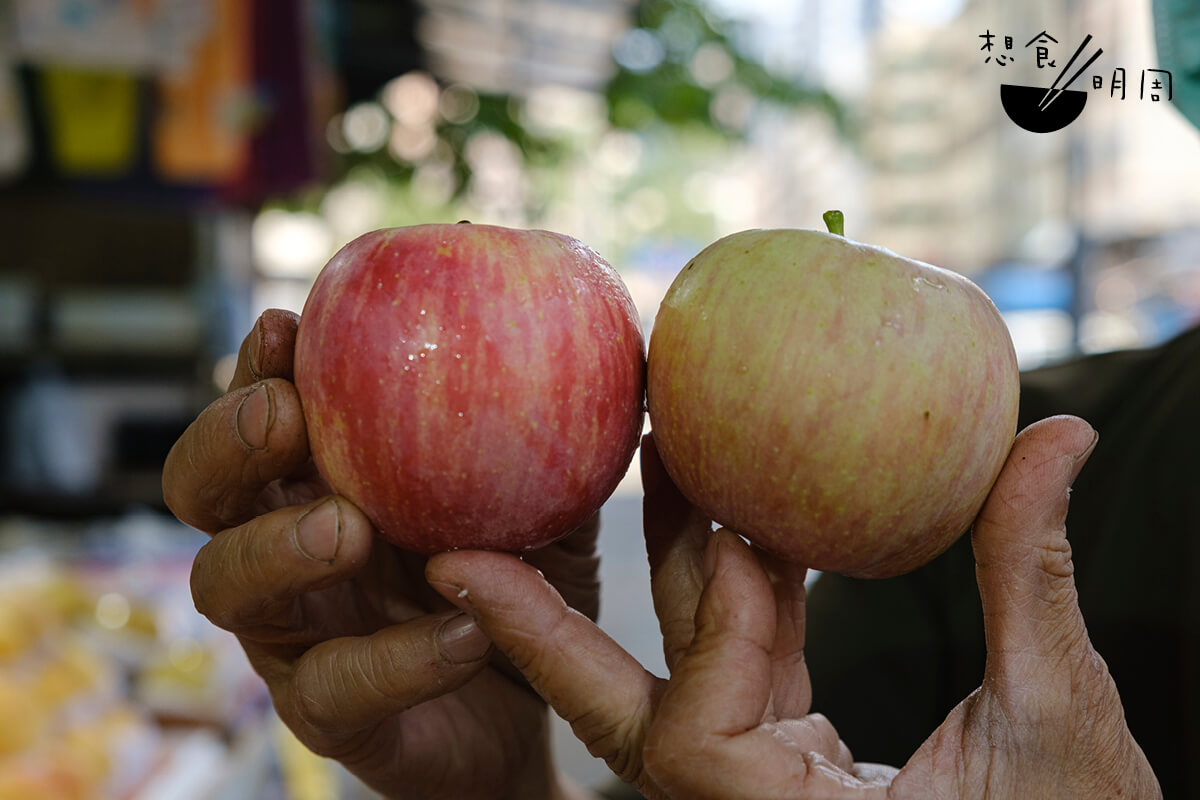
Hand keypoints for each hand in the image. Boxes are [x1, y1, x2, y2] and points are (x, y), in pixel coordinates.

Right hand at [162, 309, 600, 799]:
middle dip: (229, 443)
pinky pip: (335, 686)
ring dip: (279, 547)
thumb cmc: (531, 579)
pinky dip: (397, 657)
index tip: (289, 326)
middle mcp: (285, 552)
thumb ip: (547, 430)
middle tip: (287, 416)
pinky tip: (466, 630)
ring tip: (351, 527)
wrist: (548, 701)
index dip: (259, 368)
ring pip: (226, 586)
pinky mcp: (328, 717)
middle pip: (204, 491)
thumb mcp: (546, 497)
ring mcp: (296, 636)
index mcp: (321, 483)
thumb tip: (601, 334)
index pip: (262, 414)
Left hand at [425, 418, 1161, 798]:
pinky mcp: (794, 758)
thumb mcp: (1059, 718)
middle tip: (459, 552)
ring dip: (673, 564)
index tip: (683, 547)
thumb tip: (1055, 439)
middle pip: (624, 709)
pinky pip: (745, 662)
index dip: (682, 635)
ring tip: (651, 455)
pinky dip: (746, 588)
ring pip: (686, 669)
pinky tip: (748, 512)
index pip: (688, 738)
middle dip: (544, 628)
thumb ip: (1029, 576)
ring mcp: (770, 784)